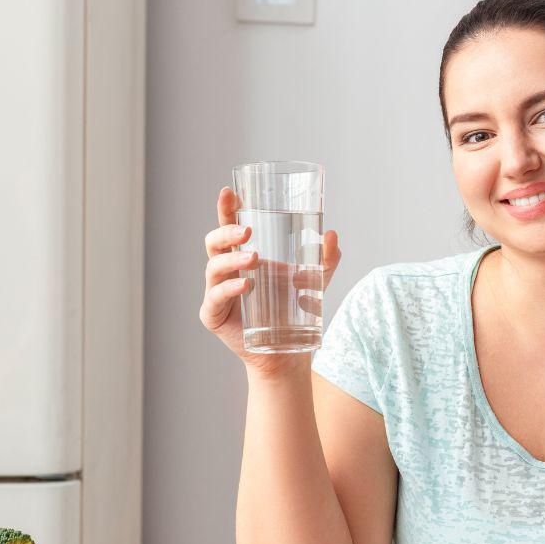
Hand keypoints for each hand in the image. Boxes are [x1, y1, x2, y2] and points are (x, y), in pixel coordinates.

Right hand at [200, 187, 340, 374]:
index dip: (226, 209)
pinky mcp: (213, 314)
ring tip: (253, 259)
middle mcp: (226, 271)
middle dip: (226, 232)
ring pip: (213, 267)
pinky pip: (215, 297)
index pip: (229, 227)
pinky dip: (228, 289)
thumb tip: (332, 234)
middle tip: (247, 232)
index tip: (229, 192)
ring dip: (232, 260)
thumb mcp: (316, 281)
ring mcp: (216, 292)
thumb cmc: (294, 311)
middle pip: (214, 243)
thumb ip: (325, 259)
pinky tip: (244, 285)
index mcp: (243, 256)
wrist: (287, 351)